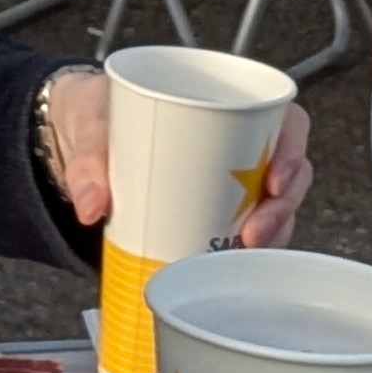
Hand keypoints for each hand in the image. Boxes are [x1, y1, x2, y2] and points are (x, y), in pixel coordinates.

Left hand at [45, 71, 316, 250]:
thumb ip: (89, 161)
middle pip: (288, 175)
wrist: (78, 135)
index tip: (275, 181)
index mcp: (227, 107)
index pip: (286, 124)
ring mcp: (232, 180)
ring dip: (268, 235)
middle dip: (281, 210)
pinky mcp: (214, 211)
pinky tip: (230, 265)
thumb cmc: (101, 114)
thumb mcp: (92, 126)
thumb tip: (92, 205)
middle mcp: (241, 145)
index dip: (293, 152)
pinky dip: (243, 250)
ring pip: (273, 209)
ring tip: (241, 254)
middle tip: (252, 234)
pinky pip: (244, 230)